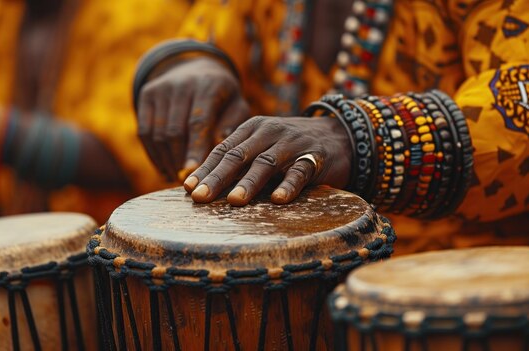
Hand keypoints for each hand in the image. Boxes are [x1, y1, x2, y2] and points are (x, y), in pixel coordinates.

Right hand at [137, 57, 249, 181]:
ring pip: (157, 133)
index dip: (195, 149)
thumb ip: (232, 126)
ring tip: (177, 180)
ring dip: (166, 161)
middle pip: (175, 130)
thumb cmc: (223, 98)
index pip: (198, 121)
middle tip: (187, 184)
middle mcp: (181, 83)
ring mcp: (160, 88)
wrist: (196, 69)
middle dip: (179, 160)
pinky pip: (144, 132)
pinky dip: (153, 155)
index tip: (194, 173)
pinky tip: (164, 171)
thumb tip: (220, 147)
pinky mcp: (145, 94)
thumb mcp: (237, 106)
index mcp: (208, 85)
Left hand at [183, 116, 352, 205]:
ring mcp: (292, 144)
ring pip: (266, 162)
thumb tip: (202, 188)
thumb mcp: (262, 147)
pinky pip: (300, 171)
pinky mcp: (316, 157)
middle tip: (200, 198)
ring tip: (234, 201)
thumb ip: (239, 162)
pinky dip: (289, 185)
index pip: (223, 149)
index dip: (204, 168)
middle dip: (217, 177)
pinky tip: (278, 200)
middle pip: (238, 155)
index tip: (188, 189)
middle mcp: (269, 133)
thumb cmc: (290, 147)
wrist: (340, 136)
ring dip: (249, 182)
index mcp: (252, 129)